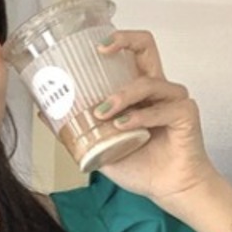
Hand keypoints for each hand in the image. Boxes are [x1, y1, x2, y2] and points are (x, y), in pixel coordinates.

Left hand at [88, 30, 219, 205]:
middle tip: (101, 51)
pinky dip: (140, 118)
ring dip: (122, 96)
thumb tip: (45, 113)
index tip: (94, 48)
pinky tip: (124, 126)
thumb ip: (78, 130)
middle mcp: (157, 90)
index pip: (132, 52)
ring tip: (103, 112)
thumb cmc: (143, 168)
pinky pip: (162, 109)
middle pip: (146, 47)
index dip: (118, 40)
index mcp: (140, 92)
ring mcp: (173, 99)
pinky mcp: (185, 115)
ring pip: (148, 83)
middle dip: (124, 41)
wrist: (168, 190)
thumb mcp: (101, 147)